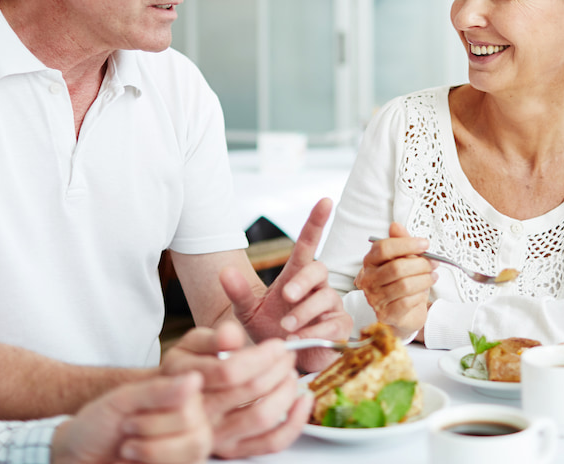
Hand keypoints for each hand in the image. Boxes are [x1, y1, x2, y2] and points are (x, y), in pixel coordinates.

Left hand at [50, 372, 211, 463]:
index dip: (158, 420)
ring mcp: (187, 452)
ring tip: (127, 452)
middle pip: (197, 438)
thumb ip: (157, 391)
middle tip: (127, 436)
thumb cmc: (96, 426)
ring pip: (191, 458)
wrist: (77, 456)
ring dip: (152, 457)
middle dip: (153, 441)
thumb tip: (195, 379)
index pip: (192, 411)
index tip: (129, 419)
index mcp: (181, 400)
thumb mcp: (121, 402)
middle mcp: (191, 425)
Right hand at [160, 322, 311, 457]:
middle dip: (278, 367)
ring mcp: (218, 435)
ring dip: (287, 391)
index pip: (232, 370)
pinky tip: (302, 400)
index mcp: (191, 381)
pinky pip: (271, 443)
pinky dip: (294, 422)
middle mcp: (202, 413)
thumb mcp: (191, 345)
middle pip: (251, 390)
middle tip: (287, 354)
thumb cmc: (187, 370)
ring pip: (263, 416)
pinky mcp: (234, 450)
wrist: (170, 405)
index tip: (277, 345)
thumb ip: (213, 337)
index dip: (262, 356)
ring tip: (290, 373)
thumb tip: (232, 334)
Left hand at [220, 198, 352, 372]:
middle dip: (303, 281)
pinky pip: (334, 324)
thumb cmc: (267, 330)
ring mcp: (330, 306)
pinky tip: (300, 341)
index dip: (317, 222)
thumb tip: (224, 270)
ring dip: (304, 312)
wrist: (279, 362)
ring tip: (286, 329)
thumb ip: (237, 292)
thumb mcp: (247, 311)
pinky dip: (316, 332)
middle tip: (286, 296)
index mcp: (295, 275)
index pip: (308, 243)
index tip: (325, 201)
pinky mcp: (339, 327)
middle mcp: (316, 286)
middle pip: (318, 268)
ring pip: (326, 297)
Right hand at [353, 222, 436, 339]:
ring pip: (404, 285)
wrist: (405, 312)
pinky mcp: (385, 314)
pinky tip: (424, 292)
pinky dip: (420, 295)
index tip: (425, 244)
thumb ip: (401, 242)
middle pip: (396, 267)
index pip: (383, 248)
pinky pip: (407, 302)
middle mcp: (368, 279)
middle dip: (420, 264)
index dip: (406, 244)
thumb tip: (395, 225)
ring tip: (433, 277)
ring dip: (424, 280)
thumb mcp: (405, 259)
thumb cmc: (404, 281)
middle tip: (434, 263)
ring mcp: (375, 298)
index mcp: (370, 261)